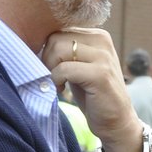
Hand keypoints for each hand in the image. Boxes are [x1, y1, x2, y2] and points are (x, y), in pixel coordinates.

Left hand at [42, 29, 142, 151]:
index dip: (47, 51)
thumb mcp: (79, 66)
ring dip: (50, 70)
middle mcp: (102, 40)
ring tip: (58, 84)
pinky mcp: (100, 74)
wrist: (117, 121)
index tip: (53, 70)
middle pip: (55, 38)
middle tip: (53, 78)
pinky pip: (64, 69)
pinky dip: (56, 81)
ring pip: (58, 49)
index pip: (57, 30)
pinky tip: (62, 90)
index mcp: (97, 35)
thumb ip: (66, 50)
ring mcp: (103, 56)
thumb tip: (35, 40)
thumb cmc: (93, 94)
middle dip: (46, 60)